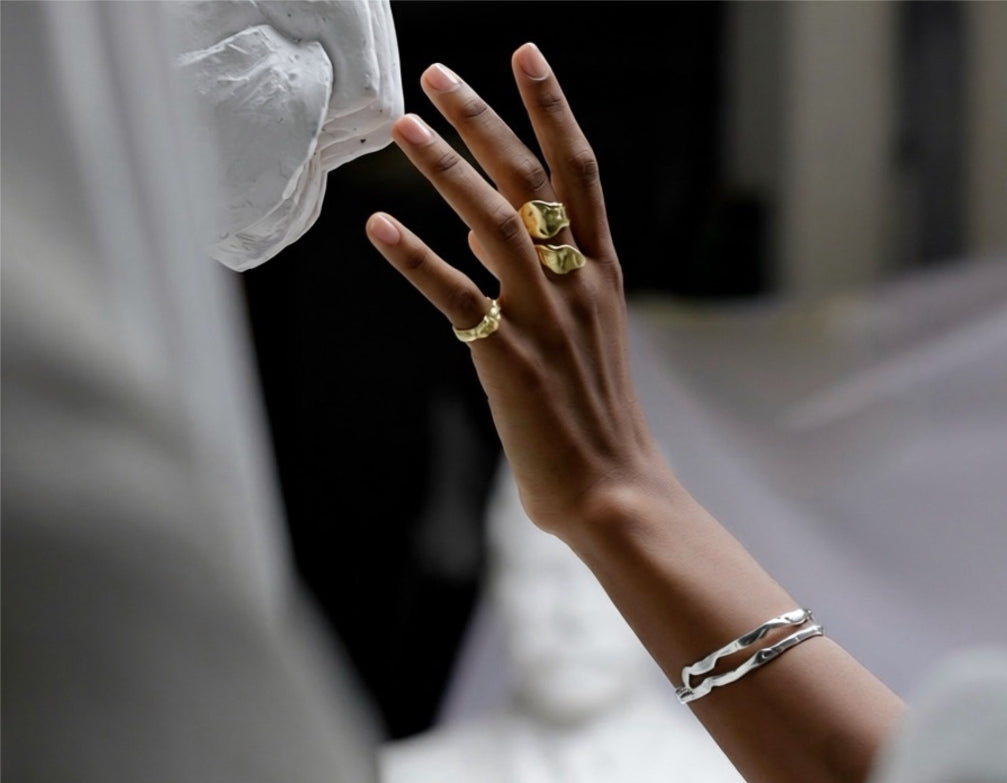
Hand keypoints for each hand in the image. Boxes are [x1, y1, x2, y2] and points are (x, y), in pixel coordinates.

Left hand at [366, 43, 671, 538]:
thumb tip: (480, 230)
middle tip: (435, 74)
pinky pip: (455, 297)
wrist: (616, 491)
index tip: (525, 54)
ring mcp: (545, 319)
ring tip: (403, 123)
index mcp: (601, 276)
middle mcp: (577, 285)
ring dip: (445, 166)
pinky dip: (414, 257)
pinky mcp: (509, 359)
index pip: (580, 173)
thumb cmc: (593, 421)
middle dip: (484, 118)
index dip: (553, 109)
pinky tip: (377, 224)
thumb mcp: (577, 337)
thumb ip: (536, 279)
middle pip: (532, 180)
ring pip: (493, 221)